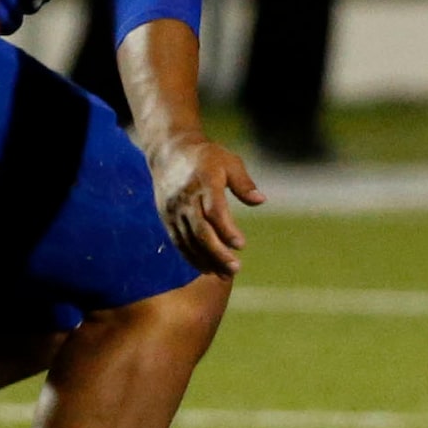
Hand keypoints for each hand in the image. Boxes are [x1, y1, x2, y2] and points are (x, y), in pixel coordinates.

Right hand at [152, 130, 262, 277]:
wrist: (169, 153)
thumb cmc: (207, 157)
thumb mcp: (230, 162)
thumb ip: (244, 183)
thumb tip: (260, 201)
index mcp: (204, 183)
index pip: (214, 211)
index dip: (227, 230)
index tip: (241, 245)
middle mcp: (186, 199)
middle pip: (200, 231)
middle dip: (217, 253)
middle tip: (235, 269)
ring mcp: (174, 210)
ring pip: (188, 240)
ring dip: (206, 259)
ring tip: (225, 274)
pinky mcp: (167, 218)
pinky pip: (178, 241)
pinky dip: (191, 256)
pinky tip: (206, 268)